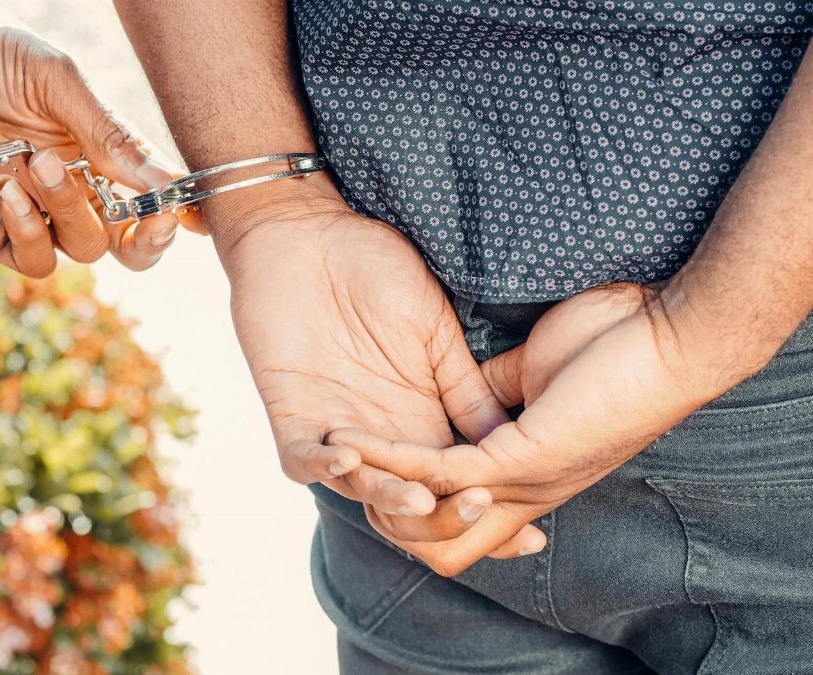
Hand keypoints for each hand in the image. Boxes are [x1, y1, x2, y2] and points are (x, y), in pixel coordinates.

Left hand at [0, 0, 200, 275]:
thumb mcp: (58, 82)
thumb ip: (109, 135)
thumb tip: (161, 184)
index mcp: (105, 153)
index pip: (155, 200)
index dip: (176, 218)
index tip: (182, 215)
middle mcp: (78, 187)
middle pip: (131, 245)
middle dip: (146, 242)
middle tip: (147, 222)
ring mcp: (38, 210)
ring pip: (83, 250)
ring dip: (71, 214)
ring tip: (39, 164)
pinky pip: (30, 258)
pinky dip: (27, 233)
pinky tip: (7, 189)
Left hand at [216, 177, 542, 553]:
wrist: (310, 234)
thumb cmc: (375, 270)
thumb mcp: (436, 332)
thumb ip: (466, 387)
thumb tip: (510, 435)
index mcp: (421, 417)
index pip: (452, 478)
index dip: (479, 500)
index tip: (523, 520)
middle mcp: (380, 433)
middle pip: (409, 497)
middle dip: (438, 513)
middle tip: (472, 506)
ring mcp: (333, 428)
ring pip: (358, 488)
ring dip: (386, 496)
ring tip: (418, 497)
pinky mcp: (289, 415)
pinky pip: (301, 458)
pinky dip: (323, 465)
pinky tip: (350, 458)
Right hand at [329, 282, 727, 575]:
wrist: (669, 333)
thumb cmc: (617, 345)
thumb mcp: (536, 373)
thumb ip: (494, 394)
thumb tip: (464, 394)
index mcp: (529, 476)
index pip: (459, 517)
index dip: (414, 501)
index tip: (373, 462)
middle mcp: (524, 494)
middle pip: (436, 546)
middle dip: (386, 514)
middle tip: (345, 468)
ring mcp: (522, 482)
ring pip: (426, 522)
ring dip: (378, 489)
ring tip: (335, 452)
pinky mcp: (520, 458)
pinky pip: (435, 474)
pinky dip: (389, 458)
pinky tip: (352, 435)